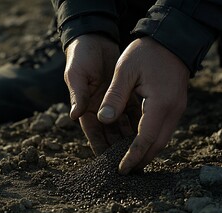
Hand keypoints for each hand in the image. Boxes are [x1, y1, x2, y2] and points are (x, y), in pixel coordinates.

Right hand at [65, 34, 139, 154]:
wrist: (94, 39)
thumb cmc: (81, 57)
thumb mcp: (77, 75)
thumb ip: (78, 95)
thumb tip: (74, 115)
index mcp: (85, 107)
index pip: (94, 133)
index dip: (101, 148)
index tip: (110, 163)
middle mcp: (99, 108)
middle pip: (110, 133)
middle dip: (119, 147)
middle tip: (131, 161)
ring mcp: (112, 102)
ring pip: (123, 125)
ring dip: (131, 137)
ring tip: (142, 150)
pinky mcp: (124, 94)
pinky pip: (133, 112)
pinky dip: (139, 121)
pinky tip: (147, 130)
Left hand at [97, 37, 189, 173]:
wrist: (172, 40)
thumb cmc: (146, 52)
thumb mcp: (125, 70)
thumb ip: (114, 96)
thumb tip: (103, 120)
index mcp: (160, 104)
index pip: (145, 139)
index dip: (132, 156)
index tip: (121, 169)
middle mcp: (173, 111)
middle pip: (157, 145)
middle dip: (141, 160)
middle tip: (125, 171)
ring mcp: (177, 110)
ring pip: (162, 140)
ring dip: (147, 152)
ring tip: (130, 161)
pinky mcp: (176, 107)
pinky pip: (163, 130)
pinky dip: (151, 140)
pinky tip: (139, 143)